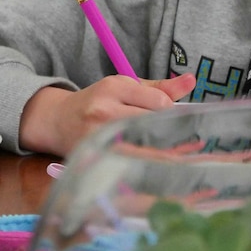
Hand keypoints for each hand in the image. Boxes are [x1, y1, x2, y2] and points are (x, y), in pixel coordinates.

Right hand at [20, 73, 195, 156]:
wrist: (58, 120)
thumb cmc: (98, 101)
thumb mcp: (126, 87)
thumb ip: (161, 87)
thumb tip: (192, 81)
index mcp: (113, 87)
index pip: (157, 102)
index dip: (171, 112)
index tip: (174, 118)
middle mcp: (104, 111)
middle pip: (151, 126)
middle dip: (171, 136)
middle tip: (189, 144)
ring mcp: (98, 137)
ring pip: (143, 149)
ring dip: (163, 155)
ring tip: (177, 158)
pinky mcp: (94, 157)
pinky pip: (128, 165)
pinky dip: (144, 167)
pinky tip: (155, 169)